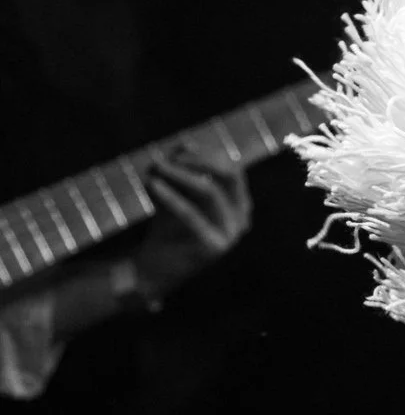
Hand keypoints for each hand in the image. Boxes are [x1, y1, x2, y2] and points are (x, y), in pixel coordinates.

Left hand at [133, 146, 253, 298]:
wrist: (156, 271)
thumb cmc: (167, 228)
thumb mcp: (175, 193)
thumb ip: (180, 169)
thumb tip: (184, 143)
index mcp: (240, 203)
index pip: (231, 168)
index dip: (206, 154)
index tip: (178, 148)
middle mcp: (242, 218)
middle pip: (227, 174)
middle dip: (198, 160)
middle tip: (169, 156)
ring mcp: (231, 234)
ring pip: (209, 191)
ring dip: (180, 174)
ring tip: (155, 165)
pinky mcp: (213, 247)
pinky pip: (190, 214)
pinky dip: (170, 196)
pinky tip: (152, 184)